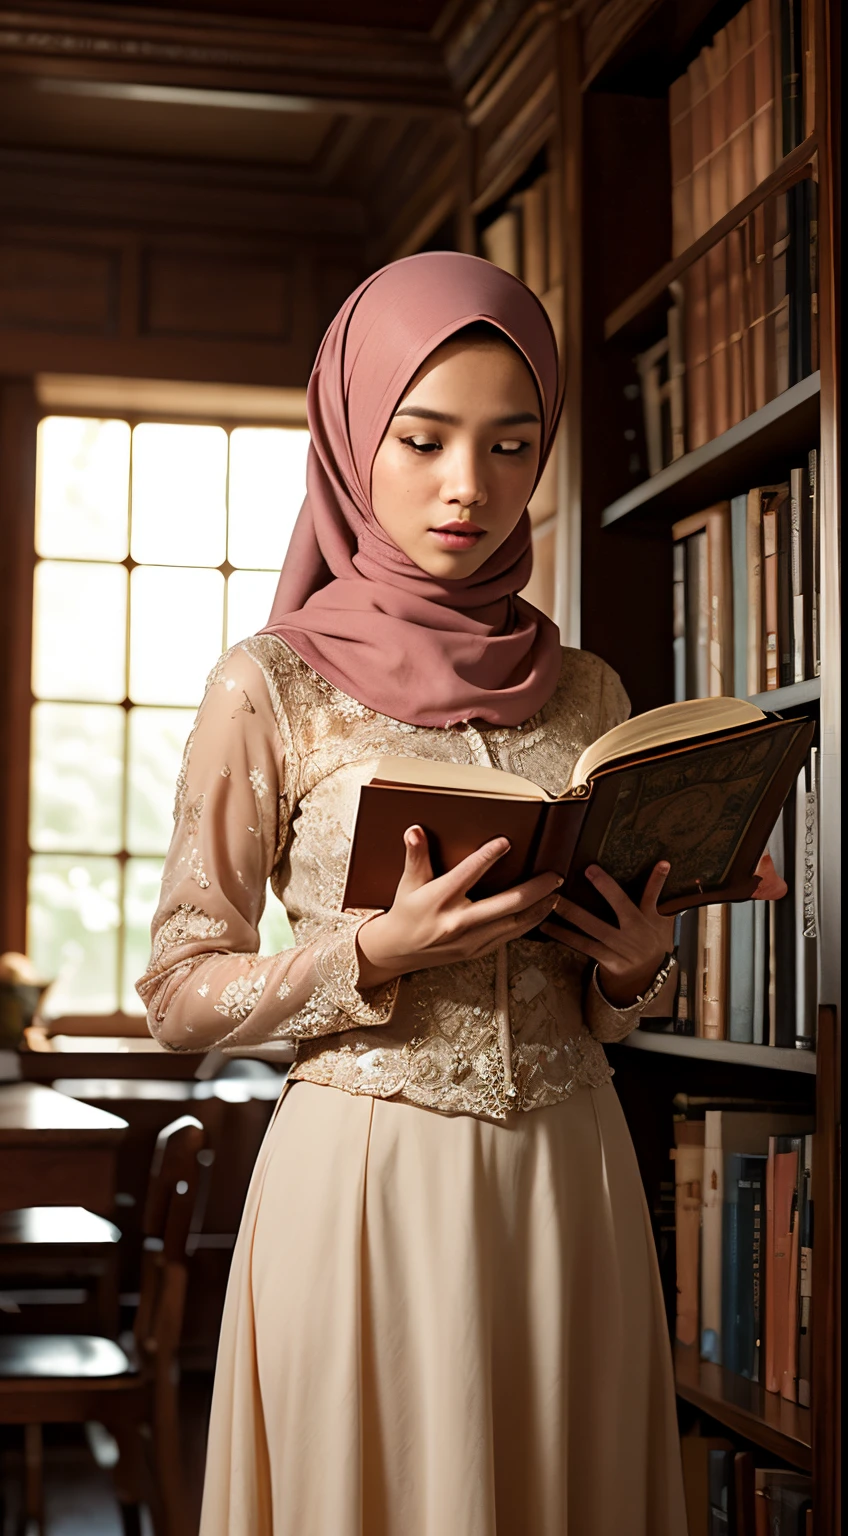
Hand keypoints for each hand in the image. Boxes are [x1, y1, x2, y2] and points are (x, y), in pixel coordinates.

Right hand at [355, 826, 562, 987]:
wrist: (398, 951)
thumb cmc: (406, 912)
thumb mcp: (408, 883)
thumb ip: (416, 856)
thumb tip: (415, 830)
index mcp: (439, 899)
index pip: (468, 874)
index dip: (488, 857)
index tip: (506, 842)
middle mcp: (458, 921)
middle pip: (505, 904)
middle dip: (534, 890)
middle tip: (554, 875)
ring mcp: (470, 939)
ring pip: (514, 924)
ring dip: (538, 909)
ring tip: (557, 894)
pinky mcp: (477, 951)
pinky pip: (509, 937)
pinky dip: (528, 924)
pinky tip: (541, 913)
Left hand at [540, 850, 787, 1007]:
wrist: (645, 979)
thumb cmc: (650, 939)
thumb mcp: (663, 918)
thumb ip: (663, 892)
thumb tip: (672, 861)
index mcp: (651, 921)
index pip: (657, 896)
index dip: (660, 880)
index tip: (662, 861)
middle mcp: (635, 933)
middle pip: (619, 908)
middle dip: (604, 889)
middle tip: (586, 870)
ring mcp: (616, 948)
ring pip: (591, 928)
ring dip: (572, 913)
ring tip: (553, 897)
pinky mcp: (601, 959)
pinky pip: (578, 945)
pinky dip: (562, 935)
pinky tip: (545, 925)